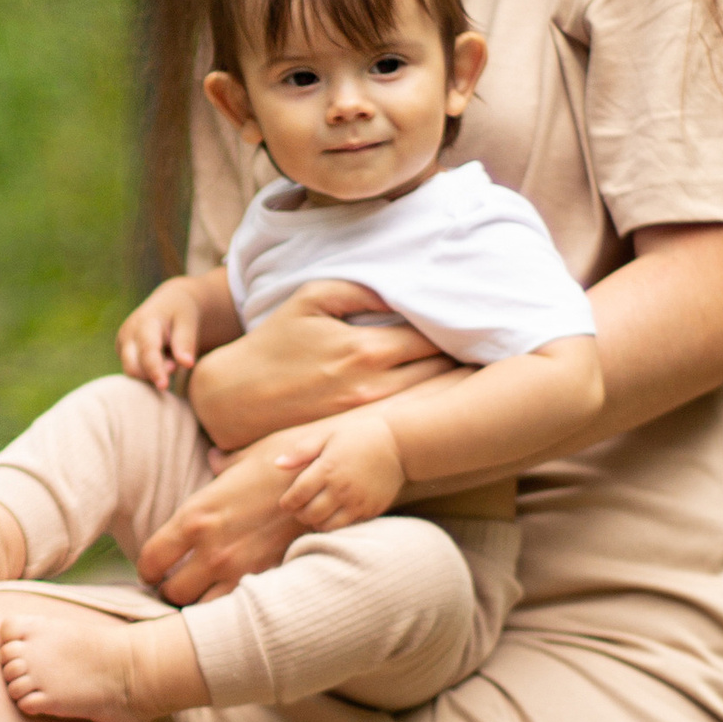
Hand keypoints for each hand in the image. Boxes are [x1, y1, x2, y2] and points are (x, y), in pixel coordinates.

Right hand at [118, 274, 209, 393]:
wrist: (170, 303)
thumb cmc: (181, 313)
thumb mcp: (188, 322)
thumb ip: (186, 342)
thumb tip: (187, 364)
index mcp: (145, 322)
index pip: (147, 351)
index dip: (154, 370)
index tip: (163, 386)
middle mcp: (128, 333)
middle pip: (133, 367)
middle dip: (153, 375)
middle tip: (174, 365)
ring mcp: (122, 343)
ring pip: (132, 372)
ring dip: (151, 374)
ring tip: (170, 359)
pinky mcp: (122, 352)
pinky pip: (133, 371)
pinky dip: (148, 372)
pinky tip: (162, 360)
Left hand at [137, 433, 316, 606]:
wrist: (329, 479)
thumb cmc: (286, 461)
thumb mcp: (247, 457)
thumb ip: (222, 464)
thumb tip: (214, 458)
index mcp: (196, 516)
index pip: (152, 559)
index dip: (147, 569)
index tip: (153, 570)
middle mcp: (213, 548)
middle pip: (172, 592)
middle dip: (170, 592)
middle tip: (175, 587)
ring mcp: (241, 568)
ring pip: (203, 610)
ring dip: (199, 604)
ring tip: (202, 595)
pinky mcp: (268, 578)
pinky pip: (238, 607)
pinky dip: (230, 607)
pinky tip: (234, 595)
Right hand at [190, 279, 457, 449]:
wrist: (236, 398)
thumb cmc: (273, 342)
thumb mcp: (310, 300)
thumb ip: (360, 290)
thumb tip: (401, 288)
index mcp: (366, 350)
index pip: (432, 339)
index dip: (458, 329)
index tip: (476, 319)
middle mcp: (374, 387)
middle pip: (440, 373)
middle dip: (463, 357)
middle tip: (487, 343)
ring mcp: (369, 416)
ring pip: (429, 399)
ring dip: (451, 383)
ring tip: (472, 367)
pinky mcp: (361, 432)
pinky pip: (407, 417)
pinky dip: (426, 404)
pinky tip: (441, 395)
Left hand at [276, 406, 406, 530]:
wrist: (400, 444)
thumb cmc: (359, 436)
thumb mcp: (328, 435)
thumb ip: (302, 451)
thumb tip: (277, 464)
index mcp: (327, 469)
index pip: (297, 496)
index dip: (287, 503)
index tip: (286, 502)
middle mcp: (341, 489)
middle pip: (309, 515)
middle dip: (299, 514)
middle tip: (299, 508)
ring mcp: (357, 502)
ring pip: (326, 526)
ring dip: (316, 523)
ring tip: (315, 513)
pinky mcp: (370, 510)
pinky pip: (346, 527)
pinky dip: (335, 526)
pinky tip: (334, 515)